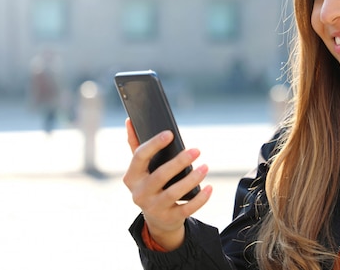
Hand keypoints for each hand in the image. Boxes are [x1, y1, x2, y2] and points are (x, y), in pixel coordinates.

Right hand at [123, 118, 212, 250]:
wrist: (157, 219)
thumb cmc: (150, 184)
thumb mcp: (140, 169)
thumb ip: (135, 145)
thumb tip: (129, 120)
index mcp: (131, 177)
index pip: (139, 157)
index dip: (154, 144)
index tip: (170, 133)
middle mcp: (139, 194)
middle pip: (160, 175)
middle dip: (179, 162)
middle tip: (197, 150)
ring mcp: (154, 208)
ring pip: (174, 192)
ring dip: (192, 179)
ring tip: (205, 167)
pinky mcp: (170, 218)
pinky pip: (187, 208)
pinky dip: (200, 198)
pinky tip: (209, 187)